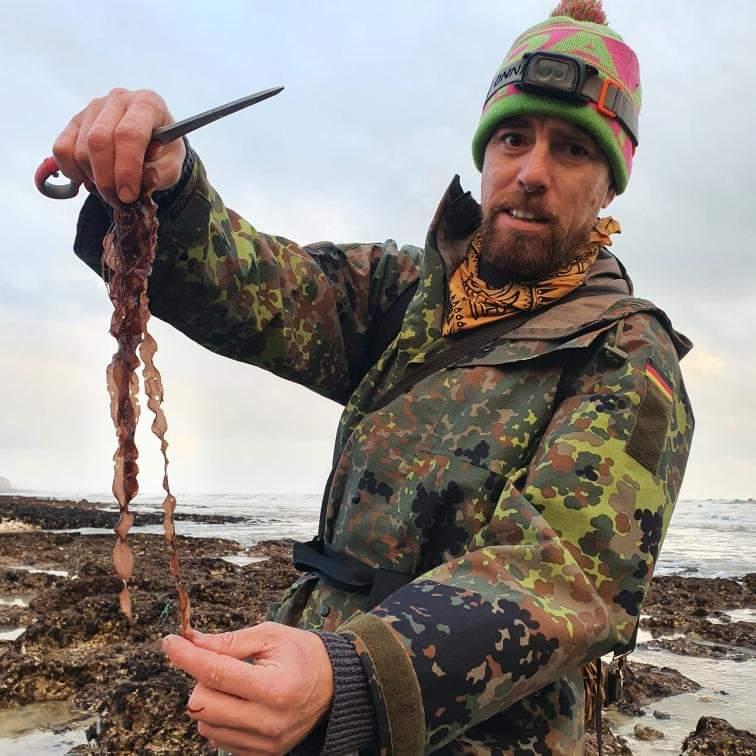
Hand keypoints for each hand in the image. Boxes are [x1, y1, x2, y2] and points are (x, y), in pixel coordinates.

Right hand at [52, 88, 185, 204]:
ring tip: (109, 191)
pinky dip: (72, 171)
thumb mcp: (172, 164)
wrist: (153, 139)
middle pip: (99, 141)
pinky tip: (90, 180)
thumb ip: (161, 174)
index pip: (129, 134)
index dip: (126, 169)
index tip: (128, 195)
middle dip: (106, 179)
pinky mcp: (75, 121)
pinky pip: (62, 149)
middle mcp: (118, 100)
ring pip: (80, 148)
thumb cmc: (163, 151)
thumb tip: (142, 180)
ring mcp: (93, 108)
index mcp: (147, 104)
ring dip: (92, 179)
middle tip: (117, 200)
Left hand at [162, 621, 333, 754]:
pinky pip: (219, 740)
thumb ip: (229, 641)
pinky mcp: (262, 755)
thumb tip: (191, 640)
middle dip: (200, 680)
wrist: (335, 687)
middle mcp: (268, 721)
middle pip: (203, 704)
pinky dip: (219, 718)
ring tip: (232, 684)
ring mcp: (264, 743)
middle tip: (216, 664)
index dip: (187, 656)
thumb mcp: (271, 636)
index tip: (171, 641)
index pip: (216, 672)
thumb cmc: (302, 654)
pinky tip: (237, 702)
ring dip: (208, 700)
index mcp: (274, 687)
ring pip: (206, 725)